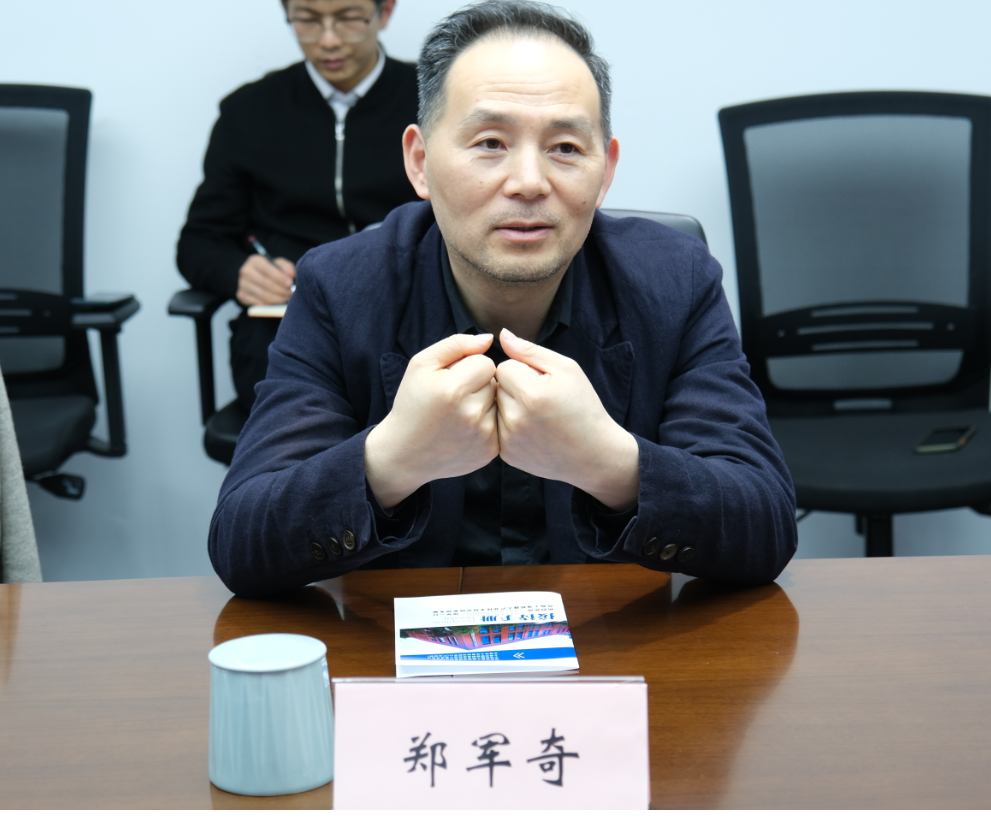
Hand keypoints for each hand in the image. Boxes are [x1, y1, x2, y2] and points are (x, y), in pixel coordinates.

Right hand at [236, 254, 294, 305]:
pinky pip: (259, 304)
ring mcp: (242, 284)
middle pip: (266, 284)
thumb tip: (292, 275)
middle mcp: (246, 271)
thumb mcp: (278, 264)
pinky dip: (270, 306)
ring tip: (286, 298)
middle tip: (291, 293)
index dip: (280, 278)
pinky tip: (278, 303)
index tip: (290, 283)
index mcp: (255, 261)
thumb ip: (286, 267)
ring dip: (278, 299)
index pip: (267, 270)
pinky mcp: (241, 295)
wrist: (253, 277)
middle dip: (281, 291)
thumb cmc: (270, 270)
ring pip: (263, 296)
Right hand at [365, 334, 498, 508]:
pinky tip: (466, 429)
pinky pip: (501, 424)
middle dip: (477, 385)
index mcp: (452, 389)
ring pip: (499, 402)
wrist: (405, 453)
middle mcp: (471, 413)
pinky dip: (487, 423)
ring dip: (484, 403)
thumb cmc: (413, 404)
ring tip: (460, 414)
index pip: (485, 362)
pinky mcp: (490, 450)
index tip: (453, 379)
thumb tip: (489, 339)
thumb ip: (455, 344)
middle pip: (494, 382)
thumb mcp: (421, 365)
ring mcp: (482, 435)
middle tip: (455, 398)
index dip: (469, 367)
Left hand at [495, 328, 639, 510]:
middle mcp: (516, 419)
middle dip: (515, 388)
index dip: (523, 370)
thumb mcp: (567, 370)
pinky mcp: (506, 454)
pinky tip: (532, 430)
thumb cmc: (583, 406)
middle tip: (540, 400)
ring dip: (510, 406)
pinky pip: (496, 428)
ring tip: (536, 415)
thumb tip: (501, 335)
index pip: (505, 366)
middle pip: (497, 386)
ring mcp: (509, 440)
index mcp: (531, 394)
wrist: (593, 454)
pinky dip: (510, 426)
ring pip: (494, 407)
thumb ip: (530, 351)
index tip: (541, 382)